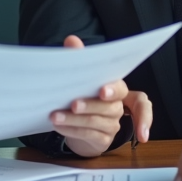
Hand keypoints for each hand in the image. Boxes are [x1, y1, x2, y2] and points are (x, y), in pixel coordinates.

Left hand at [50, 35, 152, 156]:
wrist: (82, 124)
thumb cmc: (85, 94)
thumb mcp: (82, 77)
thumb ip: (80, 58)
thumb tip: (72, 40)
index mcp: (118, 90)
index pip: (126, 90)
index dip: (115, 91)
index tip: (103, 91)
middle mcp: (118, 108)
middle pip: (111, 108)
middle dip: (90, 105)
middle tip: (73, 103)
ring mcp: (111, 125)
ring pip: (97, 123)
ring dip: (75, 119)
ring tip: (56, 116)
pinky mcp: (102, 140)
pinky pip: (89, 135)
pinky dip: (72, 130)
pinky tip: (58, 126)